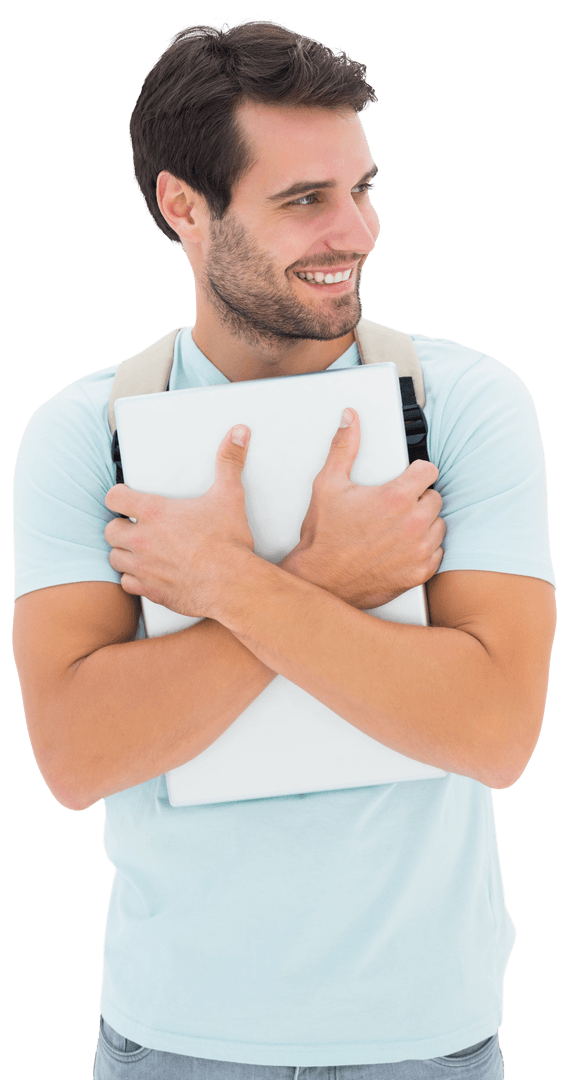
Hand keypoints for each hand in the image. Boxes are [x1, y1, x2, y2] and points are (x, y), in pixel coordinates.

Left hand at [104, 425, 255, 617]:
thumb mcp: (230, 495)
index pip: (114, 498)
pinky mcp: (150, 590)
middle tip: (134, 526)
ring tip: (138, 550)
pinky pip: (127, 584)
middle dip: (119, 527)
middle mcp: (142, 540)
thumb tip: (238, 433)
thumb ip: (229, 462)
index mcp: (155, 513)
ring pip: (114, 558)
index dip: (118, 496)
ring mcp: (143, 567)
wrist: (232, 584)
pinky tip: (146, 574)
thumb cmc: (228, 543)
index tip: (126, 498)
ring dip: (123, 553)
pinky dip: (133, 579)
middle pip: (110, 530)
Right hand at [280, 408, 445, 608]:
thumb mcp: (328, 485)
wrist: (321, 579)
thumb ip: (344, 447)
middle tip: (395, 506)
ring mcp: (418, 550)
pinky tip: (403, 546)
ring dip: (424, 523)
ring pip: (439, 524)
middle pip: (436, 497)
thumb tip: (350, 419)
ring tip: (398, 526)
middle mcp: (412, 524)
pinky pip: (437, 551)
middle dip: (418, 498)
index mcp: (395, 498)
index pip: (429, 471)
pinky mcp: (420, 572)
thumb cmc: (324, 537)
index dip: (416, 472)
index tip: (407, 479)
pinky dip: (424, 548)